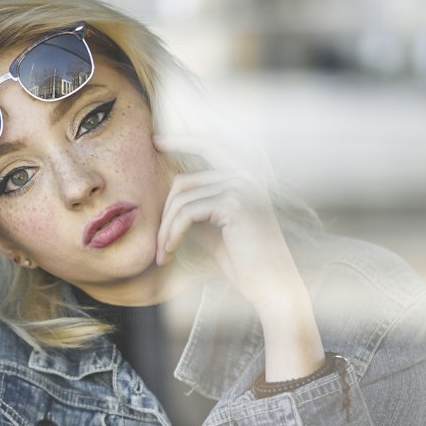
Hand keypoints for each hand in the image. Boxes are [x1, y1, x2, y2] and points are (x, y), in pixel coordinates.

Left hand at [152, 134, 303, 315]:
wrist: (270, 285)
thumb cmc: (244, 261)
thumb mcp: (214, 228)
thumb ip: (197, 207)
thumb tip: (170, 196)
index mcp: (245, 176)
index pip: (207, 147)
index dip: (180, 141)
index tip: (154, 141)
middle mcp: (246, 175)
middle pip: (184, 182)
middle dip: (165, 214)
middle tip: (157, 245)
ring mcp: (242, 187)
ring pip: (182, 199)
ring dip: (167, 230)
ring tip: (163, 254)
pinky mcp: (234, 204)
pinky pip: (188, 213)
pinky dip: (173, 234)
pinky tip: (170, 252)